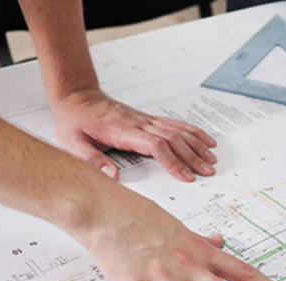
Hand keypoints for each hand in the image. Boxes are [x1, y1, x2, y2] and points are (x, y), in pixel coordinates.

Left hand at [50, 88, 217, 182]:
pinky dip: (193, 132)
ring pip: (178, 131)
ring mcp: (147, 120)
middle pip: (174, 139)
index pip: (155, 145)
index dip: (173, 161)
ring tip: (211, 160)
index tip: (186, 175)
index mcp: (124, 130)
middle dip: (193, 157)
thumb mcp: (74, 142)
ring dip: (197, 145)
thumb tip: (112, 176)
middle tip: (208, 172)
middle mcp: (140, 124)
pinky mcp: (149, 120)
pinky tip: (205, 140)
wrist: (77, 98)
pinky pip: (176, 124)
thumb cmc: (76, 121)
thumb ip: (93, 160)